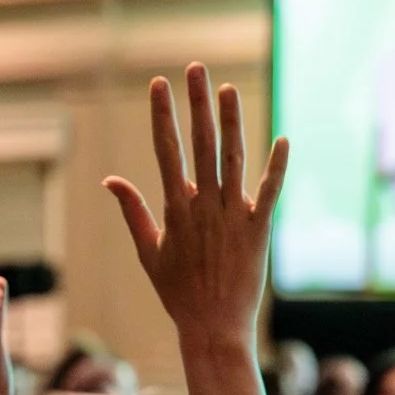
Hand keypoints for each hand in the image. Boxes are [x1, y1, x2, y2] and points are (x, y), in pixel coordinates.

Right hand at [103, 65, 287, 357]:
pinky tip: (283, 139)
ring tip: (228, 89)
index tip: (159, 83)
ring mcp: (232, 215)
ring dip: (232, 122)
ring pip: (233, 159)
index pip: (166, 149)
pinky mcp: (260, 229)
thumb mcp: (149, 251)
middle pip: (200, 144)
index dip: (163, 115)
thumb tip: (111, 179)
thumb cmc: (179, 292)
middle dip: (197, 104)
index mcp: (174, 207)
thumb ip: (133, 212)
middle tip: (196, 68)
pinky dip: (276, 166)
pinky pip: (270, 192)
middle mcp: (202, 204)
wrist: (213, 326)